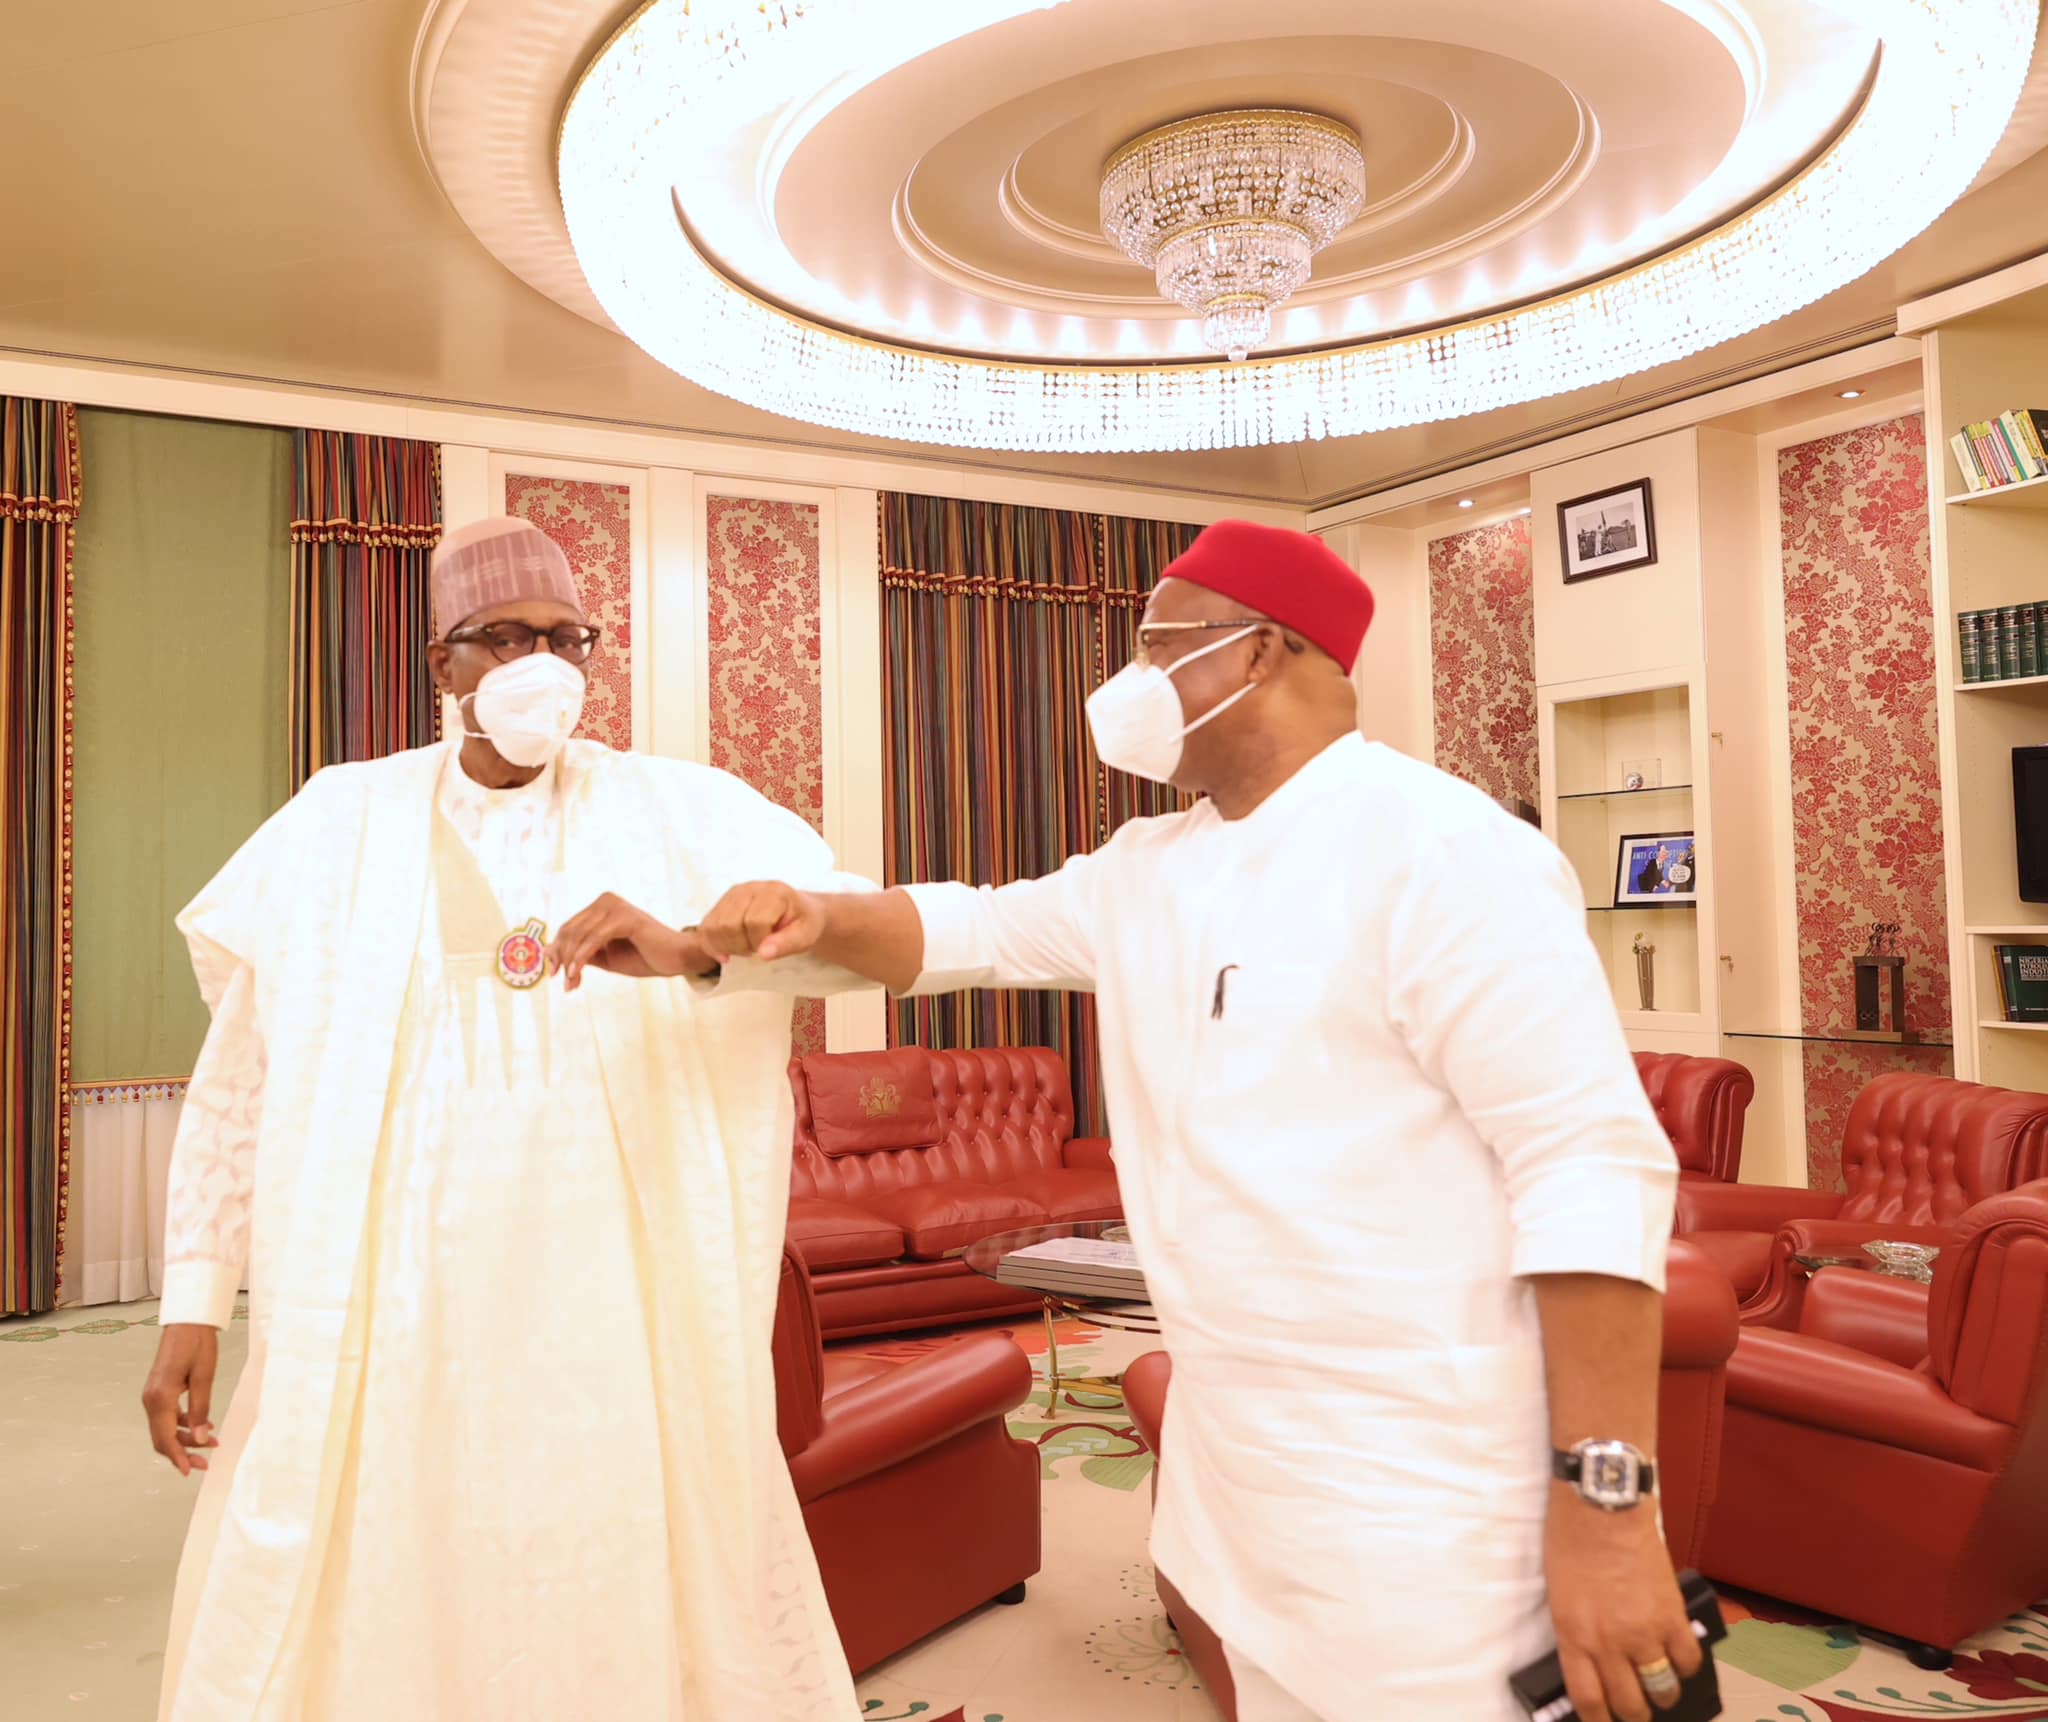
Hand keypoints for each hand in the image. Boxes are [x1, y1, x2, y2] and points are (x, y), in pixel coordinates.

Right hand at [142, 1324, 219, 1476]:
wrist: (187, 1322)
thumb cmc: (197, 1344)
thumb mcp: (204, 1376)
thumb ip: (201, 1409)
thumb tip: (202, 1439)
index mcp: (159, 1397)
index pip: (165, 1437)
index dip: (178, 1457)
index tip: (190, 1471)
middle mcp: (151, 1399)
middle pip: (162, 1437)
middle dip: (183, 1452)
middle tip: (206, 1463)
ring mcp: (153, 1396)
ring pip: (165, 1428)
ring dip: (185, 1439)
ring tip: (211, 1444)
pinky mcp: (160, 1391)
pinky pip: (168, 1416)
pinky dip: (183, 1425)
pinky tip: (203, 1427)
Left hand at [546, 893, 711, 990]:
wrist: (677, 959)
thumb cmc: (644, 957)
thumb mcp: (604, 958)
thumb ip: (579, 953)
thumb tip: (546, 952)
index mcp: (601, 907)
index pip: (568, 927)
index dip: (557, 950)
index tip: (553, 973)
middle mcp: (606, 901)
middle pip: (570, 930)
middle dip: (562, 958)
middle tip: (563, 983)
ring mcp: (616, 906)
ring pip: (579, 936)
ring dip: (571, 962)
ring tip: (571, 983)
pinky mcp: (625, 918)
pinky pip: (594, 939)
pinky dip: (582, 958)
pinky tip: (577, 974)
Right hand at [697, 882, 825, 963]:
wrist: (797, 911)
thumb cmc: (802, 923)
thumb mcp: (805, 936)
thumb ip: (787, 944)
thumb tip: (763, 954)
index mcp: (774, 892)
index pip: (754, 922)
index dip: (760, 942)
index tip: (770, 947)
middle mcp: (750, 888)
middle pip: (729, 925)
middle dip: (741, 946)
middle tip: (756, 949)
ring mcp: (732, 894)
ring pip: (713, 927)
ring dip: (727, 947)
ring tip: (745, 947)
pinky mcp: (721, 903)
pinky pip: (705, 928)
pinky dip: (713, 945)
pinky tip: (728, 952)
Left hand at [1544, 1498, 1700, 1720]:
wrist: (1602, 1505)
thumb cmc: (1571, 1540)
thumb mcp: (1560, 1594)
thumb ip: (1577, 1632)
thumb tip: (1594, 1662)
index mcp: (1573, 1635)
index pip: (1588, 1700)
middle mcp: (1608, 1642)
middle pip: (1628, 1704)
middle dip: (1634, 1715)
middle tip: (1637, 1711)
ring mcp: (1643, 1631)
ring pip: (1661, 1689)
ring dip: (1662, 1695)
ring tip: (1660, 1689)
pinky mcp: (1672, 1615)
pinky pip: (1687, 1659)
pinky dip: (1686, 1665)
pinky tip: (1679, 1659)